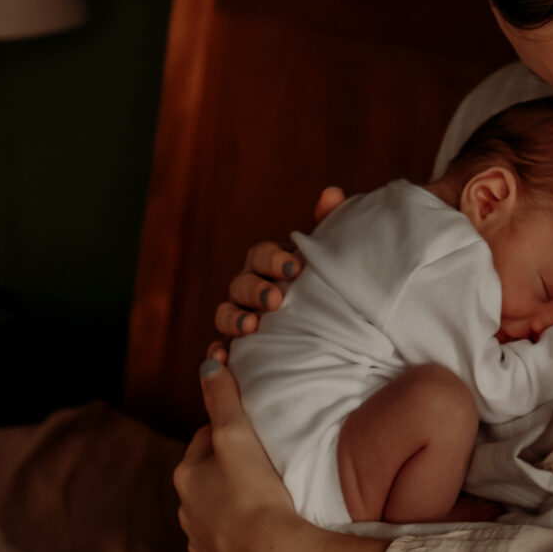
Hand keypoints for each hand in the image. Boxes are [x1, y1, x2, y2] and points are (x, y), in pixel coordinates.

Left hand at [173, 357, 382, 551]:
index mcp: (186, 476)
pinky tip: (263, 533)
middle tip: (263, 467)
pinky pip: (228, 544)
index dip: (229, 433)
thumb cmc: (254, 492)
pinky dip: (241, 536)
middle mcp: (185, 511)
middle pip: (208, 478)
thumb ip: (223, 399)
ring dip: (233, 505)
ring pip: (216, 512)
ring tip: (266, 501)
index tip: (252, 434)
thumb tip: (208, 363)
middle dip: (227, 471)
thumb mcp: (236, 435)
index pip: (205, 441)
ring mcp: (202, 543)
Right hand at [208, 185, 345, 361]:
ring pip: (225, 313)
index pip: (260, 254)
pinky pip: (219, 349)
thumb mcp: (330, 262)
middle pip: (241, 283)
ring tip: (251, 327)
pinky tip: (224, 358)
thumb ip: (330, 226)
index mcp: (269, 265)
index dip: (273, 259)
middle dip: (256, 290)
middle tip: (276, 300)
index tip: (294, 268)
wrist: (335, 334)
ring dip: (234, 318)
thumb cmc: (327, 289)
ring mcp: (240, 317)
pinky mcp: (238, 349)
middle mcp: (249, 288)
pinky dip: (217, 352)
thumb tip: (331, 193)